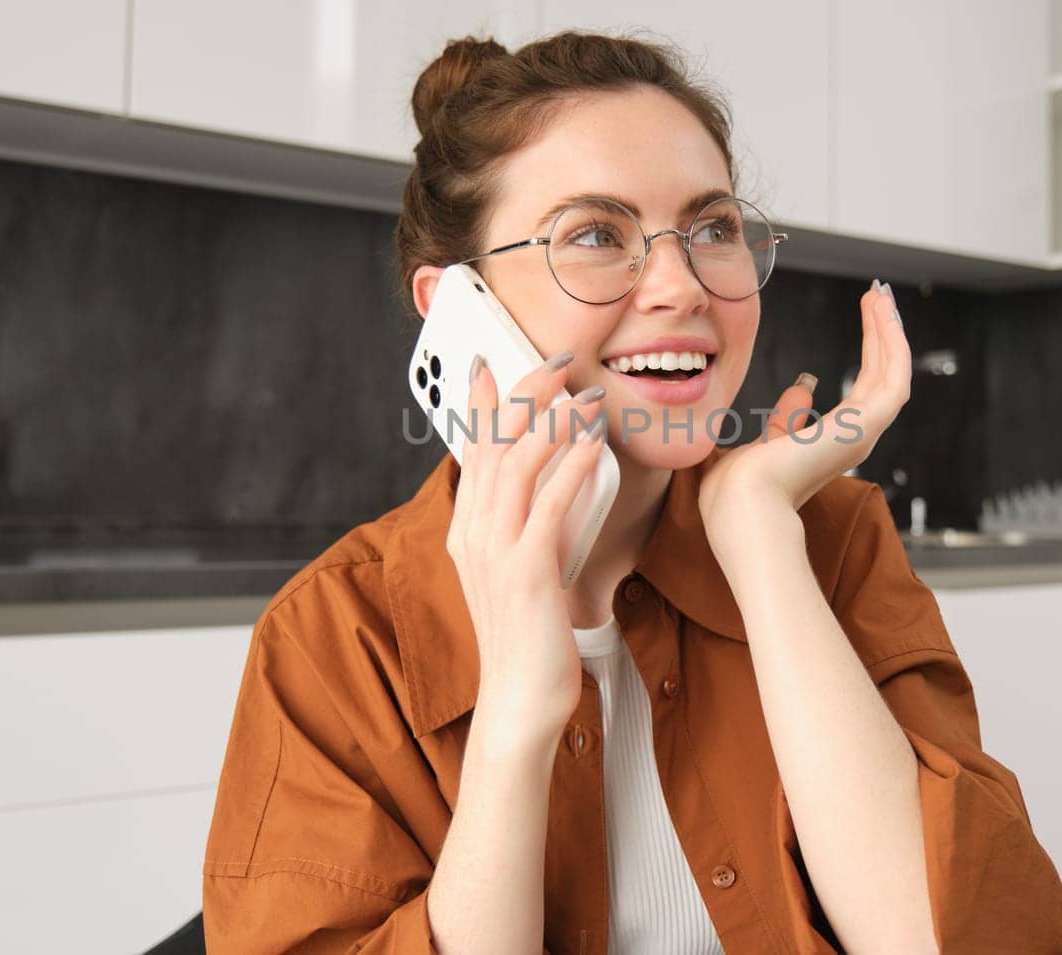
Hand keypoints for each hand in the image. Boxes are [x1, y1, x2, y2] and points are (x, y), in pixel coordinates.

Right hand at [446, 350, 606, 749]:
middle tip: (555, 360)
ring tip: (584, 394)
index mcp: (468, 531)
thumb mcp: (520, 572)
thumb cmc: (528, 637)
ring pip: (516, 465)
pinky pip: (548, 506)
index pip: (471, 451)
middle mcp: (473, 535)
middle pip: (493, 444)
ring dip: (553, 421)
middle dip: (524, 394)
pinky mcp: (526, 572)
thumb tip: (555, 488)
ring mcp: (495, 552)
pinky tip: (594, 443)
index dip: (481, 403)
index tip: (491, 362)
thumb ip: (528, 528)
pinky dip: (571, 467)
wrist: (519, 701)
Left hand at [697, 280, 909, 543]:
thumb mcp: (764, 443)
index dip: (870, 352)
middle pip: (882, 377)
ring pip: (892, 373)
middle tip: (878, 294)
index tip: (866, 316)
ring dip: (889, 331)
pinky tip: (881, 311)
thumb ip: (787, 419)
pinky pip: (892, 376)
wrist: (738, 505)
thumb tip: (804, 388)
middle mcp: (854, 440)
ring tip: (880, 293)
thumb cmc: (737, 489)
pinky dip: (891, 341)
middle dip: (882, 333)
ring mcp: (862, 434)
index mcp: (832, 445)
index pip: (863, 392)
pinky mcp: (863, 426)